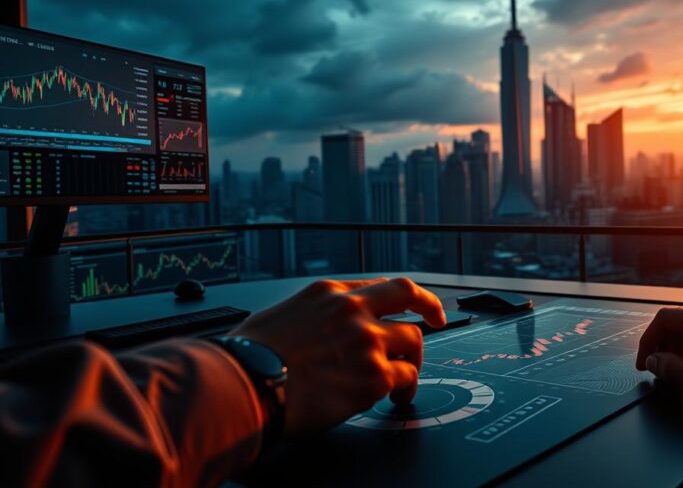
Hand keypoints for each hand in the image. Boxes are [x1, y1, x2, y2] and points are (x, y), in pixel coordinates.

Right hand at [229, 277, 445, 435]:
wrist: (243, 384)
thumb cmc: (248, 357)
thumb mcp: (280, 315)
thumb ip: (310, 315)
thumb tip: (315, 330)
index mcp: (328, 293)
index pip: (380, 285)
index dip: (403, 295)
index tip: (415, 303)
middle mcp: (352, 310)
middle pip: (410, 297)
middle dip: (428, 310)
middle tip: (437, 321)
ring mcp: (367, 341)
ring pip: (413, 341)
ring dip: (412, 360)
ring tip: (403, 379)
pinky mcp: (374, 375)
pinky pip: (406, 378)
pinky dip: (405, 389)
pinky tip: (396, 398)